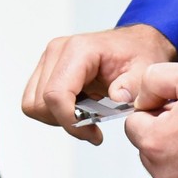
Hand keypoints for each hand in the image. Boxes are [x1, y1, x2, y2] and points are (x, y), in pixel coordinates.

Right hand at [22, 23, 176, 143]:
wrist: (133, 44)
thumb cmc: (136, 53)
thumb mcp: (145, 70)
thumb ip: (133, 85)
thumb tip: (117, 97)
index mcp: (79, 50)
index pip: (56, 93)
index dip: (69, 121)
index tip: (92, 134)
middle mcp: (58, 51)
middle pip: (41, 102)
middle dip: (65, 121)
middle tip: (92, 128)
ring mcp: (49, 59)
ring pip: (33, 103)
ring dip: (56, 117)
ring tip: (83, 117)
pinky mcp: (47, 69)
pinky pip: (35, 100)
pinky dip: (52, 112)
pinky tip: (76, 109)